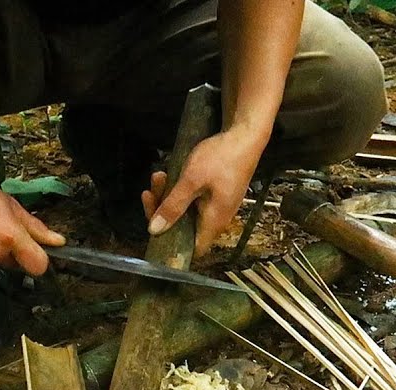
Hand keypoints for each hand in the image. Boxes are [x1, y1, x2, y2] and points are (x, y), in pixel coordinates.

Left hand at [141, 128, 266, 255]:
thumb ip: (172, 207)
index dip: (171, 244)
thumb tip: (154, 230)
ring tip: (159, 176)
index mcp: (214, 221)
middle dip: (163, 210)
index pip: (191, 249)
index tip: (154, 226)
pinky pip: (192, 198)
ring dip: (168, 195)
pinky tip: (170, 173)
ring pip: (185, 209)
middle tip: (150, 192)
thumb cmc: (222, 157)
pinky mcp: (215, 192)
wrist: (245, 133)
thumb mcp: (191, 181)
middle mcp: (217, 218)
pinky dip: (179, 188)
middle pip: (183, 227)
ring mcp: (217, 204)